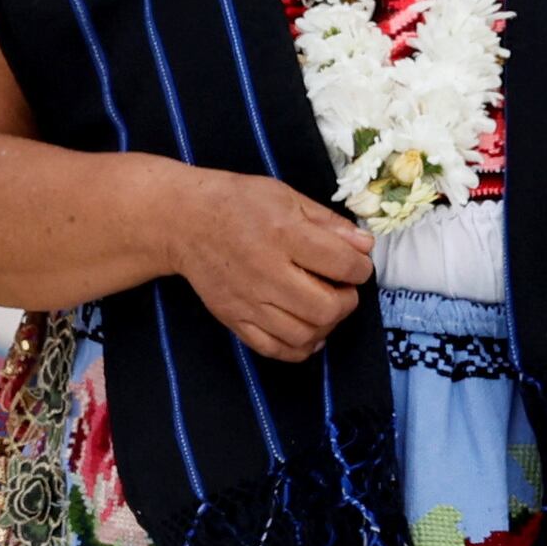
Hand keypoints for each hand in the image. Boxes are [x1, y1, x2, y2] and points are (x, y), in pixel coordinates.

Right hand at [172, 167, 374, 362]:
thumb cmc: (238, 203)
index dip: (361, 267)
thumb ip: (328, 222)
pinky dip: (298, 347)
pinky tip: (306, 331)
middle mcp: (266, 271)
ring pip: (304, 333)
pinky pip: (273, 348)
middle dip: (347, 300)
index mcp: (283, 234)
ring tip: (322, 307)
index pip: (344, 265)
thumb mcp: (286, 197)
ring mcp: (247, 300)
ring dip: (325, 324)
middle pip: (327, 307)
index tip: (355, 263)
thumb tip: (365, 246)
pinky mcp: (232, 317)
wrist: (182, 221)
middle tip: (340, 288)